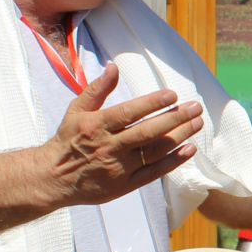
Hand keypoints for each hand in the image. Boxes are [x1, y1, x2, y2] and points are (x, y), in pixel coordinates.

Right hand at [47, 65, 202, 205]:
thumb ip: (97, 89)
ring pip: (155, 151)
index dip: (152, 103)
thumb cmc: (68, 140)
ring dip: (180, 137)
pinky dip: (174, 162)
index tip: (173, 95)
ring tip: (197, 123)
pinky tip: (189, 149)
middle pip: (148, 132)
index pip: (129, 113)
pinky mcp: (125, 185)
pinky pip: (154, 173)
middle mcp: (110, 147)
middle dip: (175, 119)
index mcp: (97, 126)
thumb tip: (114, 67)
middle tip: (195, 108)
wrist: (53, 178)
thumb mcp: (76, 110)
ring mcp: (119, 168)